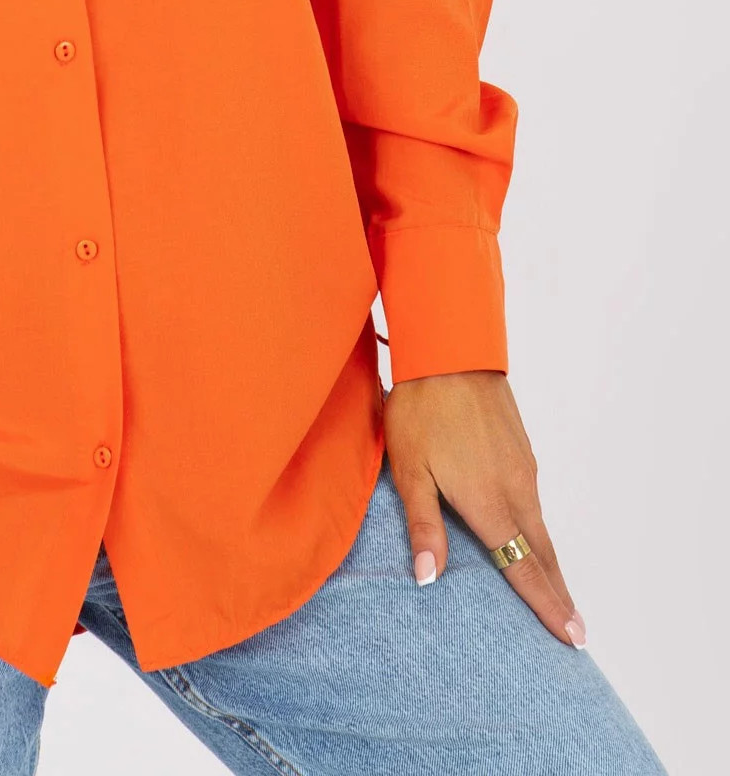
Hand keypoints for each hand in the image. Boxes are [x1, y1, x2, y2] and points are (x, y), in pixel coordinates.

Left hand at [382, 369, 585, 647]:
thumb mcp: (409, 470)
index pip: (523, 567)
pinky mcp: (521, 448)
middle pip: (543, 553)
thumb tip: (429, 579)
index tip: (572, 636)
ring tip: (558, 593)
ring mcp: (522, 467)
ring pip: (541, 526)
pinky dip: (540, 530)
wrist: (449, 350)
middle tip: (577, 631)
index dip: (546, 604)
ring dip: (551, 562)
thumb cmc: (420, 410)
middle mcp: (515, 490)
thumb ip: (424, 526)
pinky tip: (533, 537)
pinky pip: (535, 501)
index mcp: (488, 503)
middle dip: (558, 593)